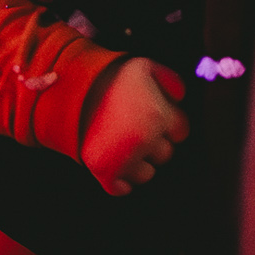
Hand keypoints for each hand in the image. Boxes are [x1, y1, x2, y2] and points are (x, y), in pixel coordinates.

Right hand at [81, 59, 188, 196]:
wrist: (74, 90)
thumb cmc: (112, 78)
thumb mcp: (146, 66)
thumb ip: (171, 81)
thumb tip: (180, 99)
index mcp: (160, 115)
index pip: (181, 133)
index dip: (170, 126)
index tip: (157, 121)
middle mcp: (146, 139)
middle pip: (165, 154)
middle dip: (155, 144)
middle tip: (138, 132)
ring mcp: (125, 157)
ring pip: (146, 174)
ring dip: (139, 164)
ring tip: (125, 147)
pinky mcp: (104, 170)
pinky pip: (120, 189)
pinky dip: (120, 182)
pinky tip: (116, 167)